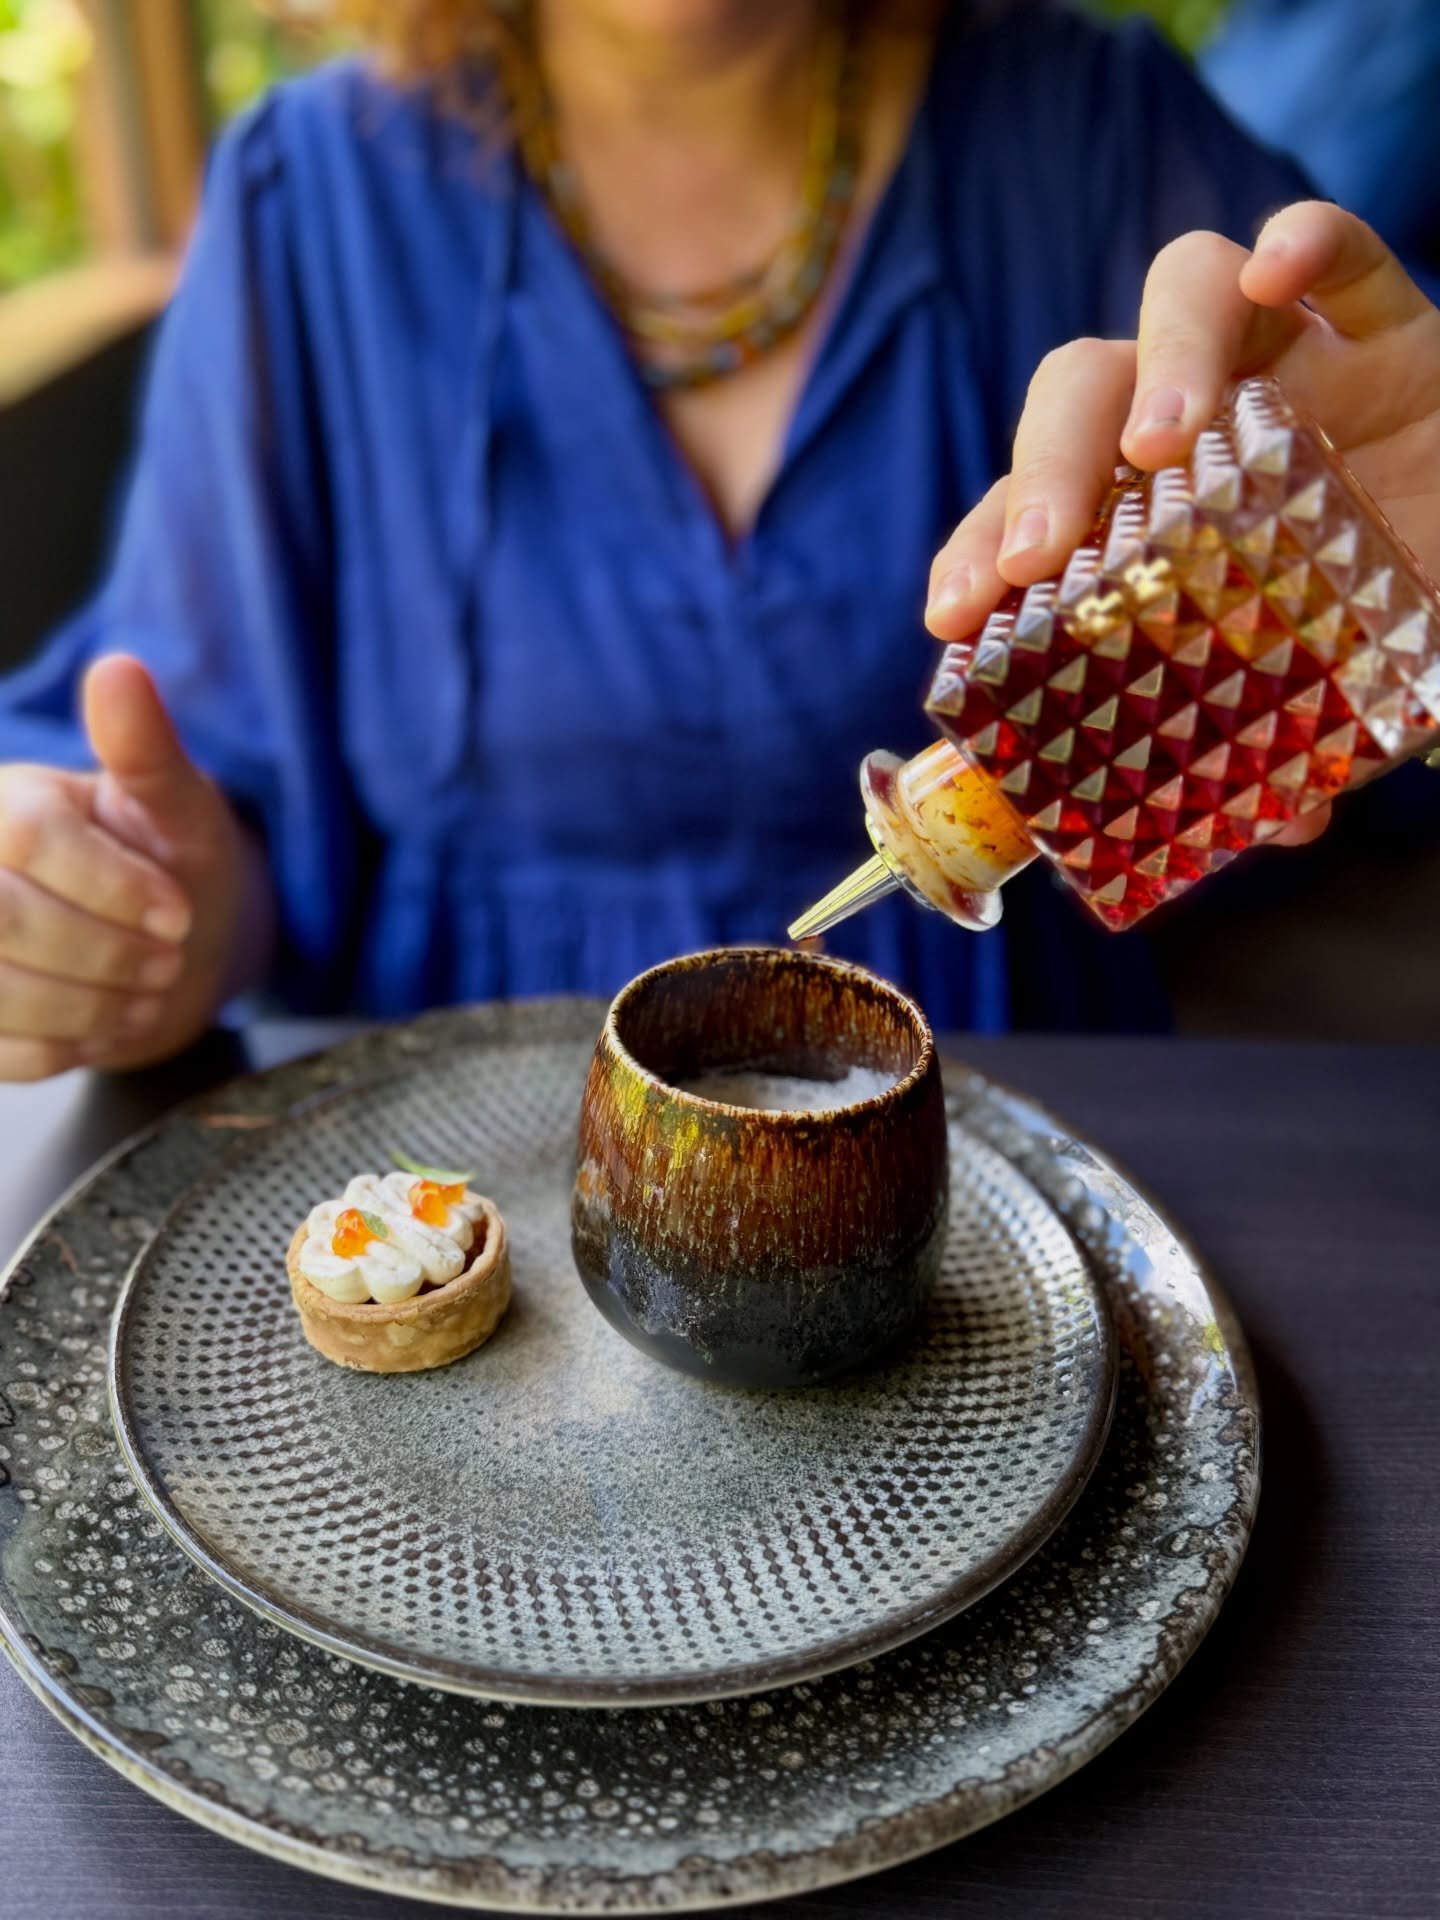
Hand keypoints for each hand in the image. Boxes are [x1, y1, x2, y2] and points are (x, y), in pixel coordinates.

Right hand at [0, 655, 263, 1080]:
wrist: (167, 944)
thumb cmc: (169, 863)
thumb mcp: (178, 804)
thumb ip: (146, 748)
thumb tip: (120, 671)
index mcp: (8, 806)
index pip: (32, 840)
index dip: (112, 886)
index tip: (178, 913)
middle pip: (5, 920)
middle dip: (103, 953)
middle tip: (168, 962)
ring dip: (89, 1008)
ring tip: (144, 994)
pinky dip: (62, 1049)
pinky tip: (101, 1025)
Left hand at [924, 202, 1439, 846]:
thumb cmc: (1393, 622)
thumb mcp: (1331, 696)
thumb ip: (1295, 745)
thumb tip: (1275, 828)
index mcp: (1152, 511)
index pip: (1034, 506)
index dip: (980, 547)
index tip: (953, 615)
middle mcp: (1200, 422)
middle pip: (1082, 389)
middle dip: (1044, 466)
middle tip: (1037, 556)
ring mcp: (1289, 359)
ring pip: (1183, 295)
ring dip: (1161, 360)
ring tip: (1166, 446)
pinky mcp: (1387, 321)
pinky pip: (1340, 249)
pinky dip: (1305, 245)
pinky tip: (1278, 275)